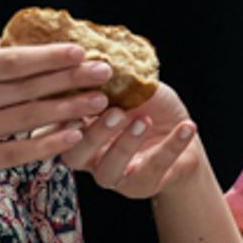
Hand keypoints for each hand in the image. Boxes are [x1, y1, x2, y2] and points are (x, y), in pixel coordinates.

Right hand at [0, 42, 111, 202]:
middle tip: (105, 73)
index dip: (49, 57)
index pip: (11, 62)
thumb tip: (29, 46)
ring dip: (67, 110)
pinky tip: (72, 135)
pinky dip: (46, 144)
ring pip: (27, 119)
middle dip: (70, 79)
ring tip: (97, 102)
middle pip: (26, 89)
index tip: (81, 51)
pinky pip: (16, 152)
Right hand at [60, 82, 202, 197]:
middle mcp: (89, 156)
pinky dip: (171, 146)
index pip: (57, 126)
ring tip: (146, 120)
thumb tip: (97, 57)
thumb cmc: (150, 104)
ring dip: (126, 144)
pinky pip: (153, 169)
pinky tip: (185, 126)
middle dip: (93, 133)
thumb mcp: (132, 86)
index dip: (61, 114)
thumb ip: (113, 79)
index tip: (77, 95)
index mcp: (78, 129)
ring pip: (108, 170)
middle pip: (74, 154)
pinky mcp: (142, 185)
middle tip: (114, 111)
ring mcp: (114, 174)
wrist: (183, 130)